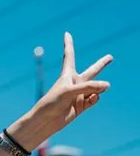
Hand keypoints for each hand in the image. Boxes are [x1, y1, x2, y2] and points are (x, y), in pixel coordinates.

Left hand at [12, 32, 112, 148]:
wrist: (45, 122)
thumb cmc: (51, 103)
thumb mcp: (69, 91)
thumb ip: (89, 87)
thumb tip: (107, 86)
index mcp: (66, 75)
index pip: (69, 55)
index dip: (68, 44)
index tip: (66, 33)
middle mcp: (74, 83)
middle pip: (92, 71)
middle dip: (101, 64)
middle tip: (110, 57)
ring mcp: (79, 94)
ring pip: (96, 87)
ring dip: (99, 87)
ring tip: (102, 88)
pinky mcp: (81, 106)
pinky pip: (94, 99)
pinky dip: (95, 98)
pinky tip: (94, 99)